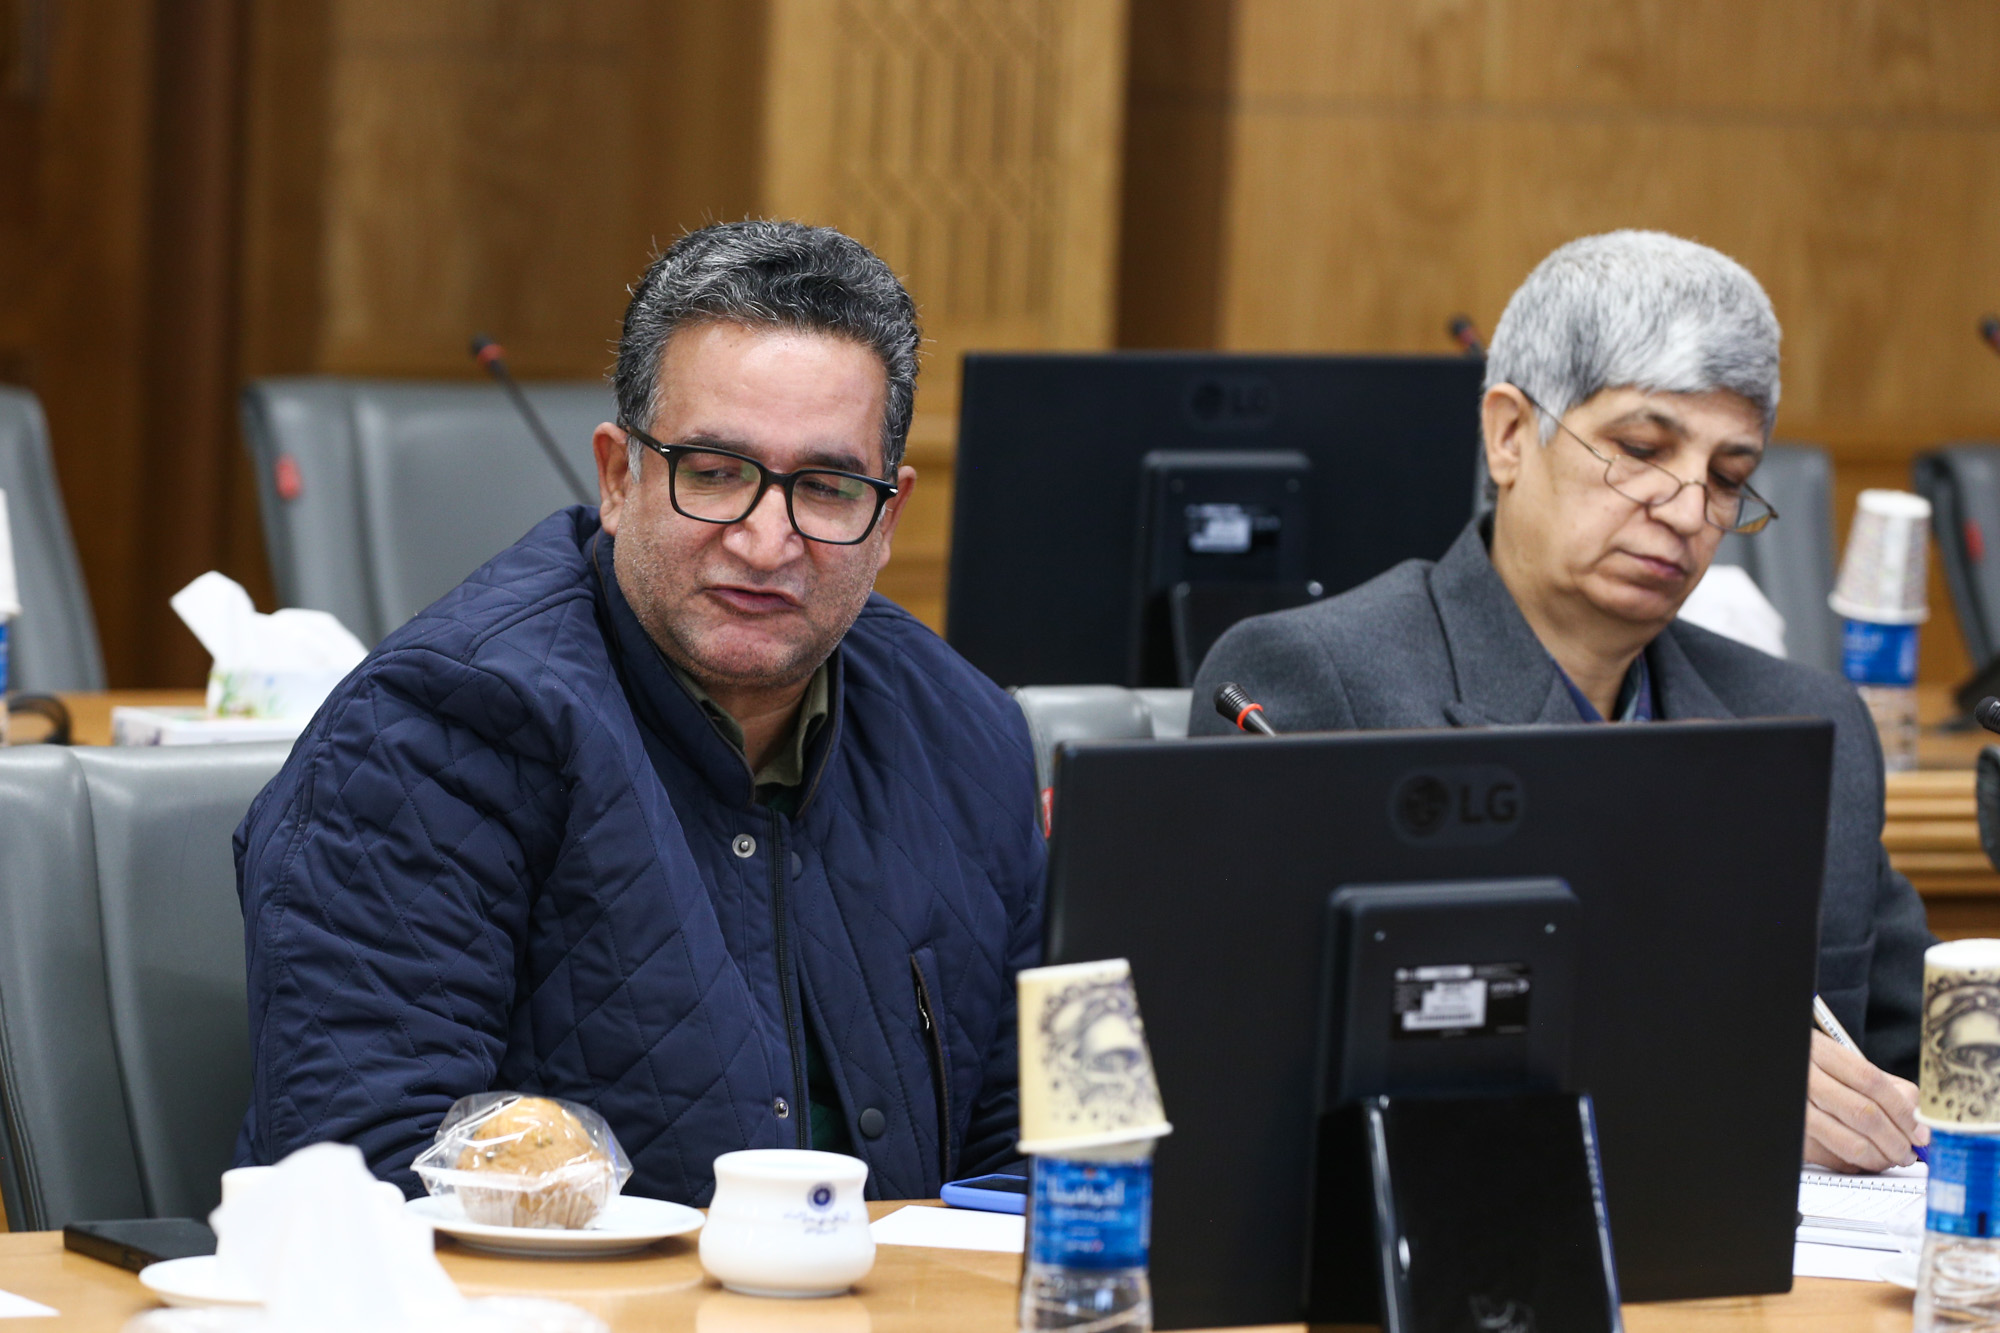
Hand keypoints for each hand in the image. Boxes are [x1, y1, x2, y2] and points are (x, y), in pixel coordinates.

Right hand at [1803, 1030, 1928, 1171]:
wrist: (1781, 1079)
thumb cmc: (1822, 1074)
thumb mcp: (1848, 1066)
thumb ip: (1888, 1088)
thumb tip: (1917, 1125)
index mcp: (1821, 1053)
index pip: (1871, 1081)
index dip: (1902, 1111)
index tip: (1920, 1132)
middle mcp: (1805, 1079)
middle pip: (1864, 1114)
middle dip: (1896, 1141)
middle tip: (1909, 1152)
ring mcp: (1797, 1110)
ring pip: (1851, 1144)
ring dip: (1881, 1158)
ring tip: (1891, 1158)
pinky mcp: (1795, 1136)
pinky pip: (1834, 1160)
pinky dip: (1857, 1165)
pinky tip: (1863, 1157)